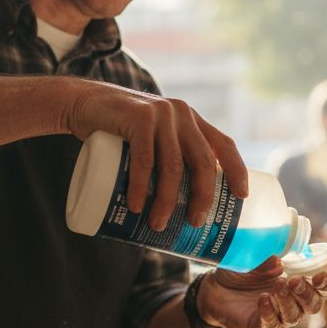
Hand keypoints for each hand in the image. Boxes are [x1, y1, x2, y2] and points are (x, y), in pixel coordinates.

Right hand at [62, 79, 247, 230]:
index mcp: (192, 121)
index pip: (225, 145)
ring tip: (158, 224)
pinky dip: (140, 186)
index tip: (242, 197)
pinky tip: (136, 206)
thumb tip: (180, 206)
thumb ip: (168, 157)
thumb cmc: (119, 132)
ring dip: (167, 200)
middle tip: (193, 223)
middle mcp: (182, 115)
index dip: (237, 171)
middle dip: (203, 196)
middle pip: (203, 161)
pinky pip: (144, 158)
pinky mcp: (138, 117)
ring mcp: (161, 114)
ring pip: (173, 165)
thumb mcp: (152, 139)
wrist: (84, 104)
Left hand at [195, 257, 326, 327]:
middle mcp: (292, 301)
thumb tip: (279, 260)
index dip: (326, 282)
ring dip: (288, 301)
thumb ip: (267, 261)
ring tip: (277, 286)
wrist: (213, 289)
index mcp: (297, 281)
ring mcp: (278, 315)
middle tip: (294, 281)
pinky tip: (263, 299)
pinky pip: (271, 323)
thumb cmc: (239, 272)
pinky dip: (270, 311)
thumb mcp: (253, 260)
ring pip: (294, 315)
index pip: (321, 286)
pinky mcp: (261, 326)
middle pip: (313, 304)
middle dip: (307, 293)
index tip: (320, 275)